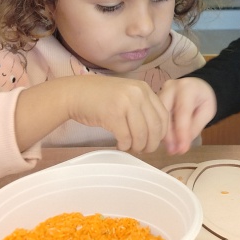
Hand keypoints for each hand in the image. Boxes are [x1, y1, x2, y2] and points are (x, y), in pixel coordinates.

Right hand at [15, 75, 168, 153]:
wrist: (75, 93)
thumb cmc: (101, 98)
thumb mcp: (127, 96)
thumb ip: (143, 108)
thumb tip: (158, 134)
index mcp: (144, 89)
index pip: (164, 116)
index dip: (162, 134)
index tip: (154, 142)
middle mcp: (138, 94)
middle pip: (156, 127)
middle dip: (151, 144)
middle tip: (143, 150)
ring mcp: (125, 103)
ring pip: (142, 134)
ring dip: (137, 146)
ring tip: (131, 147)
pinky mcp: (113, 114)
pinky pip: (126, 137)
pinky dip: (124, 145)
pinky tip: (120, 144)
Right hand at [159, 78, 216, 153]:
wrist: (198, 86)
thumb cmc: (204, 99)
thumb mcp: (207, 113)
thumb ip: (194, 128)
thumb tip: (181, 147)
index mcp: (187, 87)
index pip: (182, 111)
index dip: (181, 132)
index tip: (181, 150)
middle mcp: (171, 86)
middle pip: (165, 113)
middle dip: (168, 135)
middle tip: (173, 151)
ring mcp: (160, 91)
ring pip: (156, 115)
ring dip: (162, 134)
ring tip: (170, 148)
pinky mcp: (154, 98)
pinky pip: (155, 115)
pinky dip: (160, 129)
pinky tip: (165, 140)